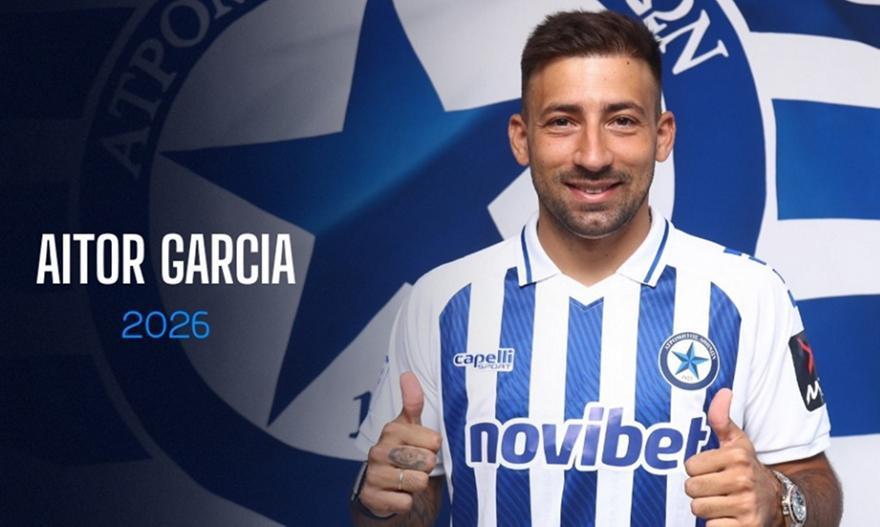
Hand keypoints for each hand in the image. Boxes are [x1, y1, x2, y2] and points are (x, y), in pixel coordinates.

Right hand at [359, 372, 442, 516]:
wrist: (381, 487)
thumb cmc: (401, 453)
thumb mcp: (409, 427)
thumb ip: (412, 402)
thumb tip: (408, 374)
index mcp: (391, 430)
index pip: (434, 441)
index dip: (433, 449)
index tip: (422, 448)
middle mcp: (378, 451)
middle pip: (427, 462)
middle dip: (426, 468)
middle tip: (414, 466)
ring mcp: (374, 474)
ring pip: (418, 482)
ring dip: (417, 485)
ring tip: (406, 479)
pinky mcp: (371, 497)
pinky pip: (405, 502)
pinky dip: (406, 501)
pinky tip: (397, 493)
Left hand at [684, 389, 782, 525]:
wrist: (781, 502)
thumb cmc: (750, 469)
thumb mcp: (738, 443)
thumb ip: (722, 419)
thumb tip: (723, 391)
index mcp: (737, 457)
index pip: (690, 466)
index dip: (696, 470)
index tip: (711, 470)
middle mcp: (742, 480)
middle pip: (691, 488)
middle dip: (699, 490)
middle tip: (715, 489)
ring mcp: (746, 505)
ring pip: (699, 509)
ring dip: (706, 508)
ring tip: (721, 502)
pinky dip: (717, 525)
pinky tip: (729, 518)